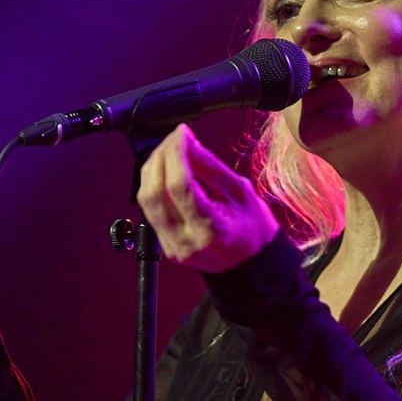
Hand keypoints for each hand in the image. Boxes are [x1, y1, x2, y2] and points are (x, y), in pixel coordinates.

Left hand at [136, 124, 278, 272]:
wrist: (252, 267)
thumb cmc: (254, 232)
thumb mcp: (241, 192)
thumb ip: (210, 167)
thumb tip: (187, 143)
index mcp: (210, 229)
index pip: (180, 185)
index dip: (176, 153)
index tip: (182, 133)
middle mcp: (186, 240)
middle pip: (156, 191)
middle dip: (161, 157)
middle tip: (175, 139)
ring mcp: (172, 245)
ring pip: (146, 199)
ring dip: (153, 169)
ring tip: (170, 152)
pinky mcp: (165, 245)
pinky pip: (150, 209)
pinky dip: (154, 185)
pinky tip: (167, 172)